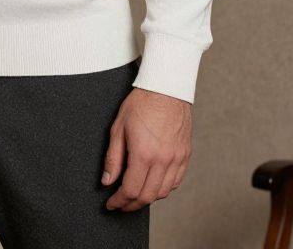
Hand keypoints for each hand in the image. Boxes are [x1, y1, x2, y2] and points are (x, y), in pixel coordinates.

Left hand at [101, 87, 191, 209]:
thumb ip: (113, 158)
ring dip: (147, 198)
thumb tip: (107, 181)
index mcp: (144, 154)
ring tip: (135, 195)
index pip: (131, 190)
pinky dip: (163, 188)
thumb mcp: (119, 128)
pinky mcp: (185, 155)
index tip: (111, 204)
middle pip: (147, 196)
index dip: (119, 202)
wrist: (166, 88)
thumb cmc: (141, 103)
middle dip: (131, 205)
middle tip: (120, 204)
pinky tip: (153, 184)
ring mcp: (177, 159)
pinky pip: (175, 182)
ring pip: (163, 192)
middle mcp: (163, 160)